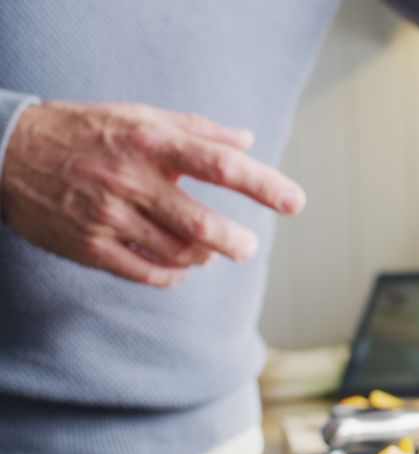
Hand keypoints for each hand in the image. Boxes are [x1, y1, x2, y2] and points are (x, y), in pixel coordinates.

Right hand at [0, 101, 304, 286]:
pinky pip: (147, 273)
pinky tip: (180, 267)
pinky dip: (172, 276)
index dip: (263, 185)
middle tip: (245, 247)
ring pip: (178, 253)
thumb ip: (197, 131)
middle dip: (234, 242)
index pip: (220, 165)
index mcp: (150, 143)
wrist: (5, 153)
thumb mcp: (140, 116)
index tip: (295, 202)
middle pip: (202, 223)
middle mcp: (132, 180)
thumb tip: (248, 142)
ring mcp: (110, 217)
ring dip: (202, 256)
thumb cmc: (85, 131)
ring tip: (207, 250)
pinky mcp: (90, 247)